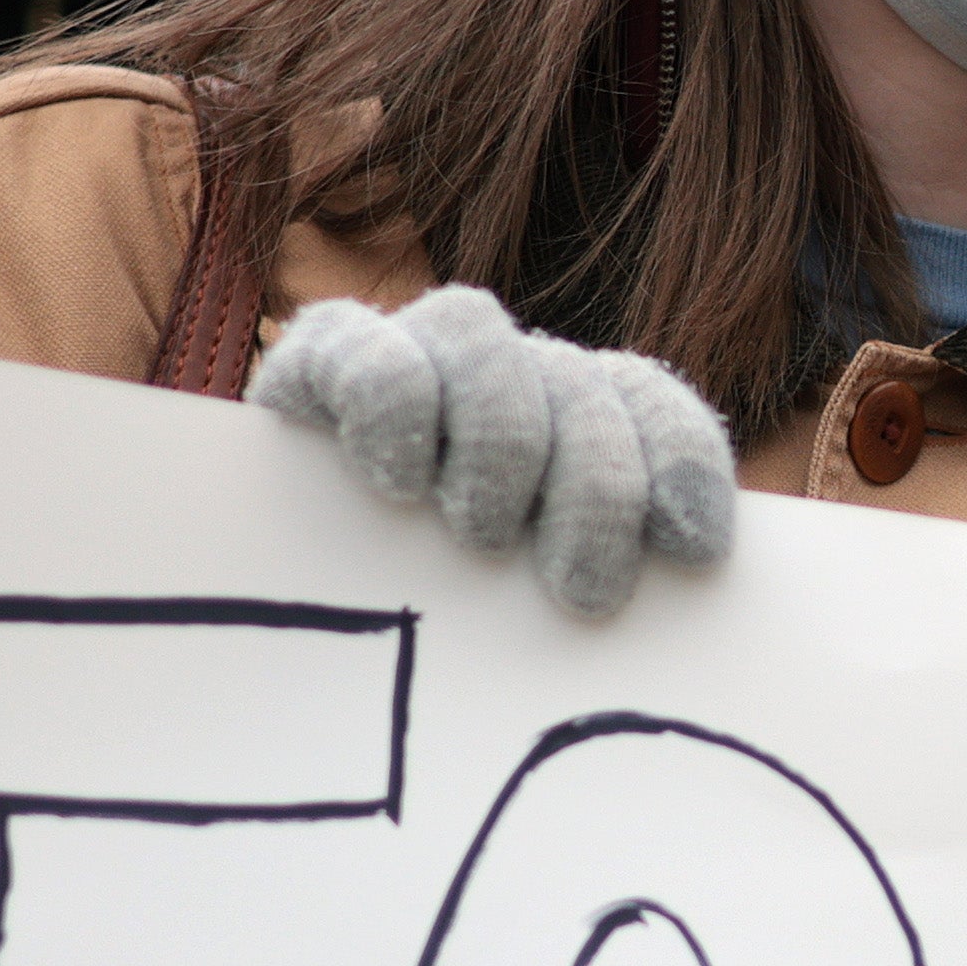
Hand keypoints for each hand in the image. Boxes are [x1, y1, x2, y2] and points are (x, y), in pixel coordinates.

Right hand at [248, 288, 737, 619]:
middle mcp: (502, 372)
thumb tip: (680, 588)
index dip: (684, 463)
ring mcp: (414, 352)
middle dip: (598, 488)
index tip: (695, 551)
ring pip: (480, 333)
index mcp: (570, 417)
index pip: (652, 405)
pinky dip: (394, 409)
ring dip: (500, 439)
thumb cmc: (430, 632)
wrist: (271, 632)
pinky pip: (371, 350)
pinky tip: (399, 484)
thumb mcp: (527, 619)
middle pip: (576, 379)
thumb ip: (593, 590)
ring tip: (484, 536)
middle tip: (583, 591)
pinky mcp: (323, 360)